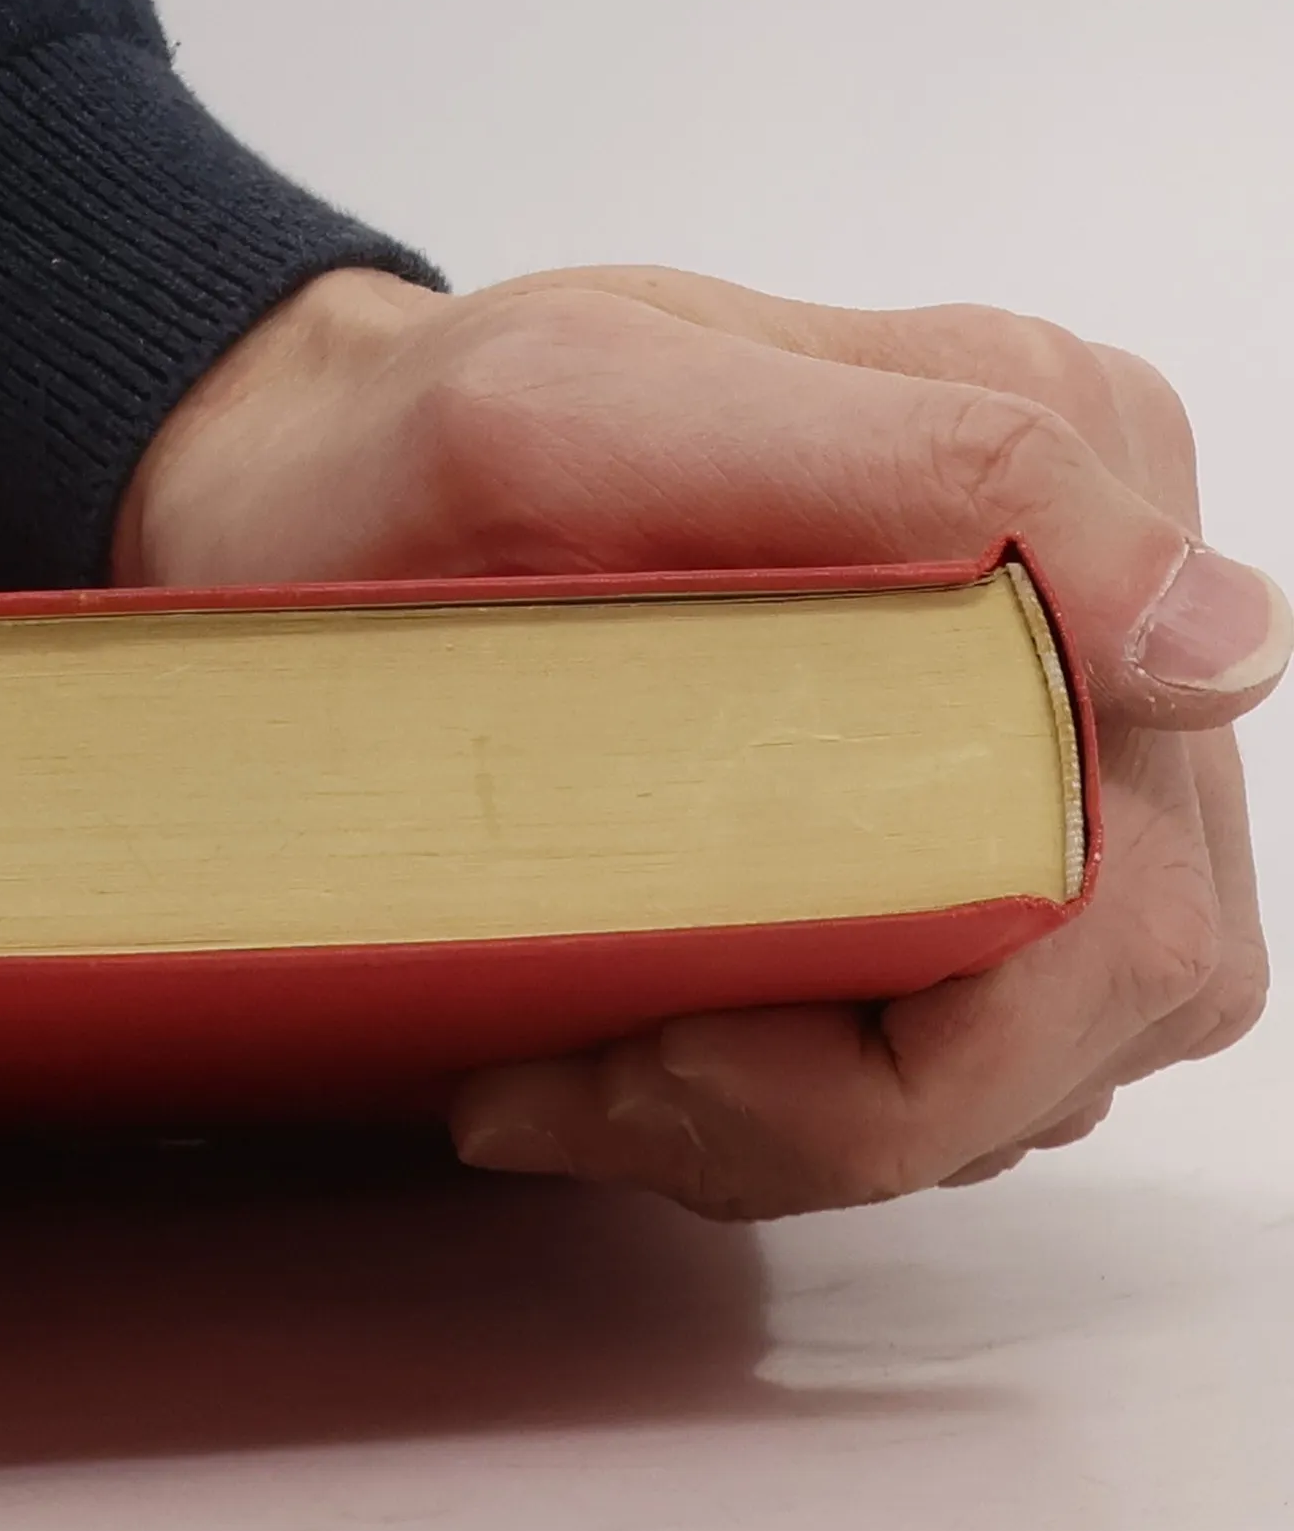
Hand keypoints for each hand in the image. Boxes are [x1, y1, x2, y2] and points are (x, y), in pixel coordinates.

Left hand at [118, 265, 1288, 1214]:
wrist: (326, 491)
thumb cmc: (421, 449)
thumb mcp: (593, 411)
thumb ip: (932, 469)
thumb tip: (1224, 645)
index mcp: (1065, 482)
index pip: (1121, 886)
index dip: (911, 1051)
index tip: (653, 1051)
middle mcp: (1086, 627)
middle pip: (1093, 1001)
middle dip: (835, 1113)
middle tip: (586, 1092)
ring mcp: (1032, 741)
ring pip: (1026, 1057)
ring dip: (798, 1118)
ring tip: (583, 1070)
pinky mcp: (946, 825)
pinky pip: (948, 1047)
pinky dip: (786, 1099)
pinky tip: (635, 1049)